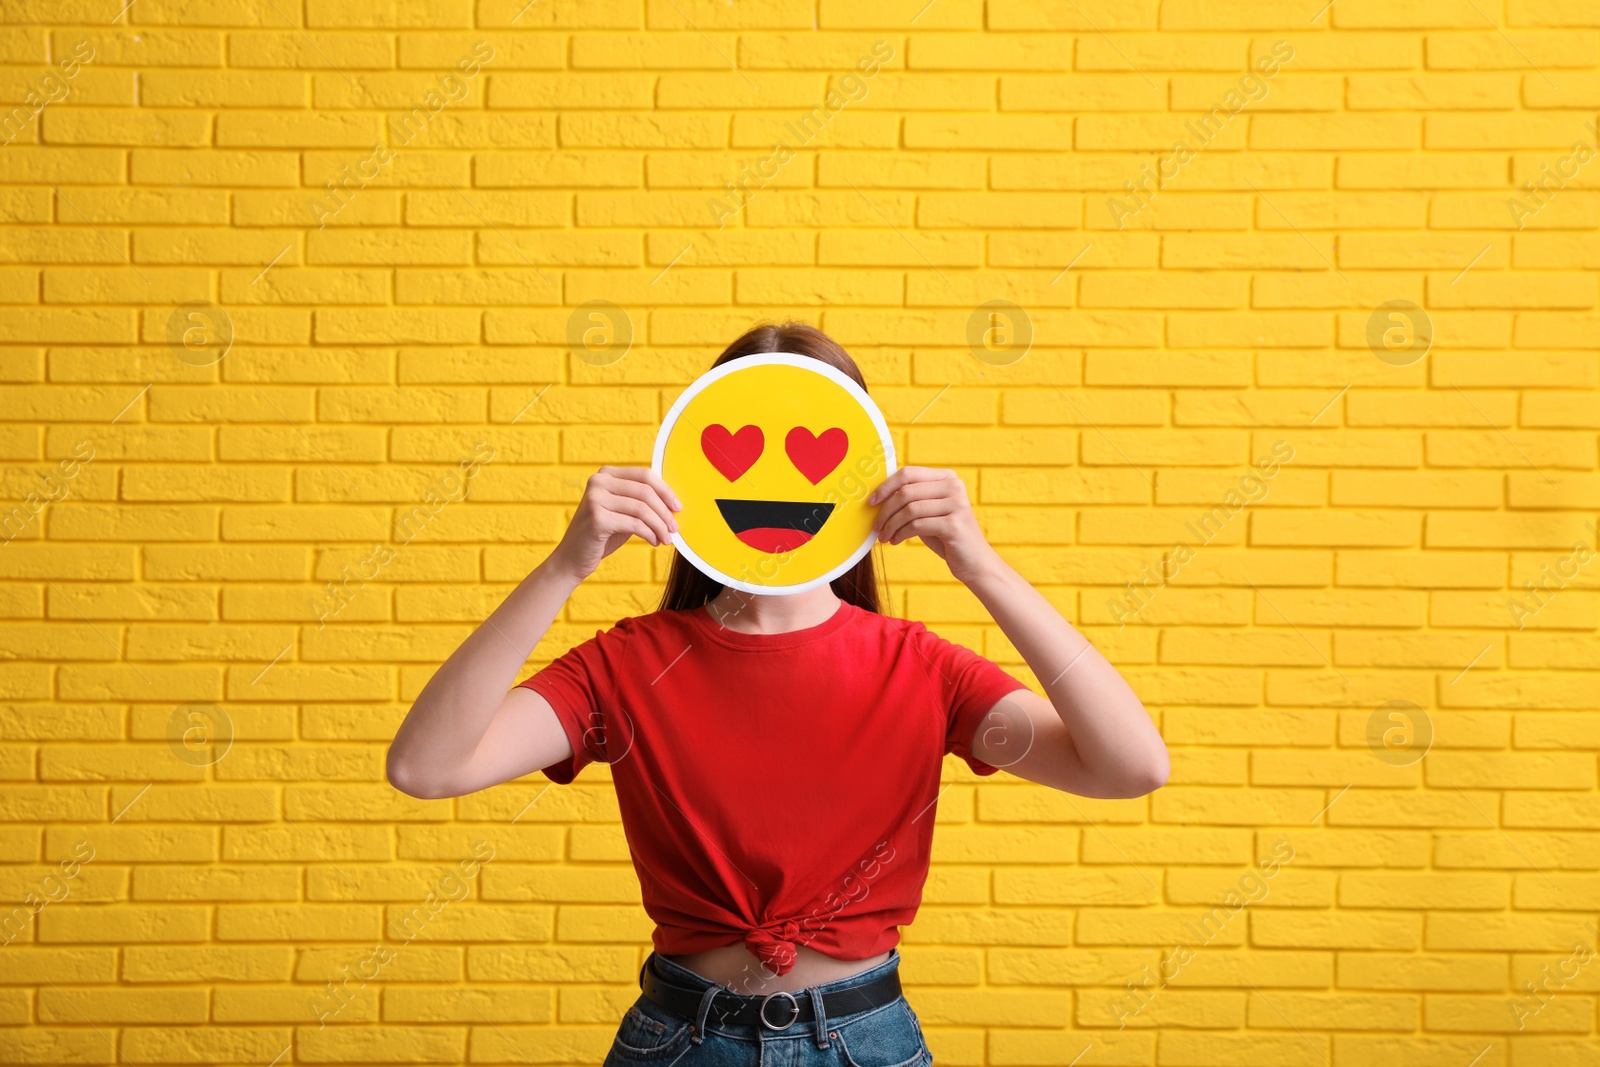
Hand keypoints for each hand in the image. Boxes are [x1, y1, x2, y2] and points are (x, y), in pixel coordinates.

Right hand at [547, 466, 680, 581]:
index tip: (678, 507)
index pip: (644, 475)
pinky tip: (654, 542)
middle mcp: (598, 482)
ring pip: (642, 509)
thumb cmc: (603, 535)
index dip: (665, 491)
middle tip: (675, 528)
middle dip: (665, 511)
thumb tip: (674, 503)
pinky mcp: (597, 518)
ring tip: (667, 539)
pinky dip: (650, 534)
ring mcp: (595, 499)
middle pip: (645, 491)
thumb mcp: (623, 512)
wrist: (573, 558)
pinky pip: (635, 524)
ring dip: (659, 526)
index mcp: (606, 474)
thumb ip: (641, 501)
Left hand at [867, 466, 1000, 584]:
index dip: (886, 486)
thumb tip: (877, 495)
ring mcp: (956, 504)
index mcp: (947, 478)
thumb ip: (912, 499)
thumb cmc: (945, 536)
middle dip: (885, 510)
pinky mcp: (954, 524)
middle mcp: (954, 486)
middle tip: (876, 527)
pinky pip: (917, 525)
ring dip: (891, 524)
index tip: (871, 502)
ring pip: (909, 509)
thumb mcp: (928, 512)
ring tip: (885, 537)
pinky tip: (896, 541)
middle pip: (906, 491)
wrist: (974, 562)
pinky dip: (901, 533)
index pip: (908, 473)